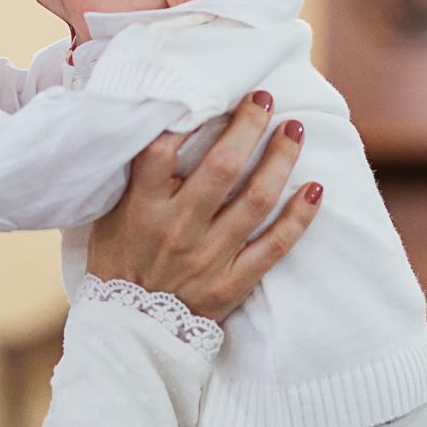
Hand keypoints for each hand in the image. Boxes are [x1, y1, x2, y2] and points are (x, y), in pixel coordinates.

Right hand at [86, 94, 320, 325]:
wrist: (129, 331)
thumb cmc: (120, 262)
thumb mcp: (112, 215)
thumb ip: (139, 178)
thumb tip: (169, 125)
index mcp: (143, 207)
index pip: (163, 150)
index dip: (190, 117)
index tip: (212, 94)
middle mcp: (178, 228)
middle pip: (223, 167)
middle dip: (250, 125)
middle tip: (266, 99)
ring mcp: (208, 257)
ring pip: (256, 200)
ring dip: (281, 160)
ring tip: (295, 131)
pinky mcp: (232, 284)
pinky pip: (274, 246)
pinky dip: (299, 217)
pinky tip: (315, 189)